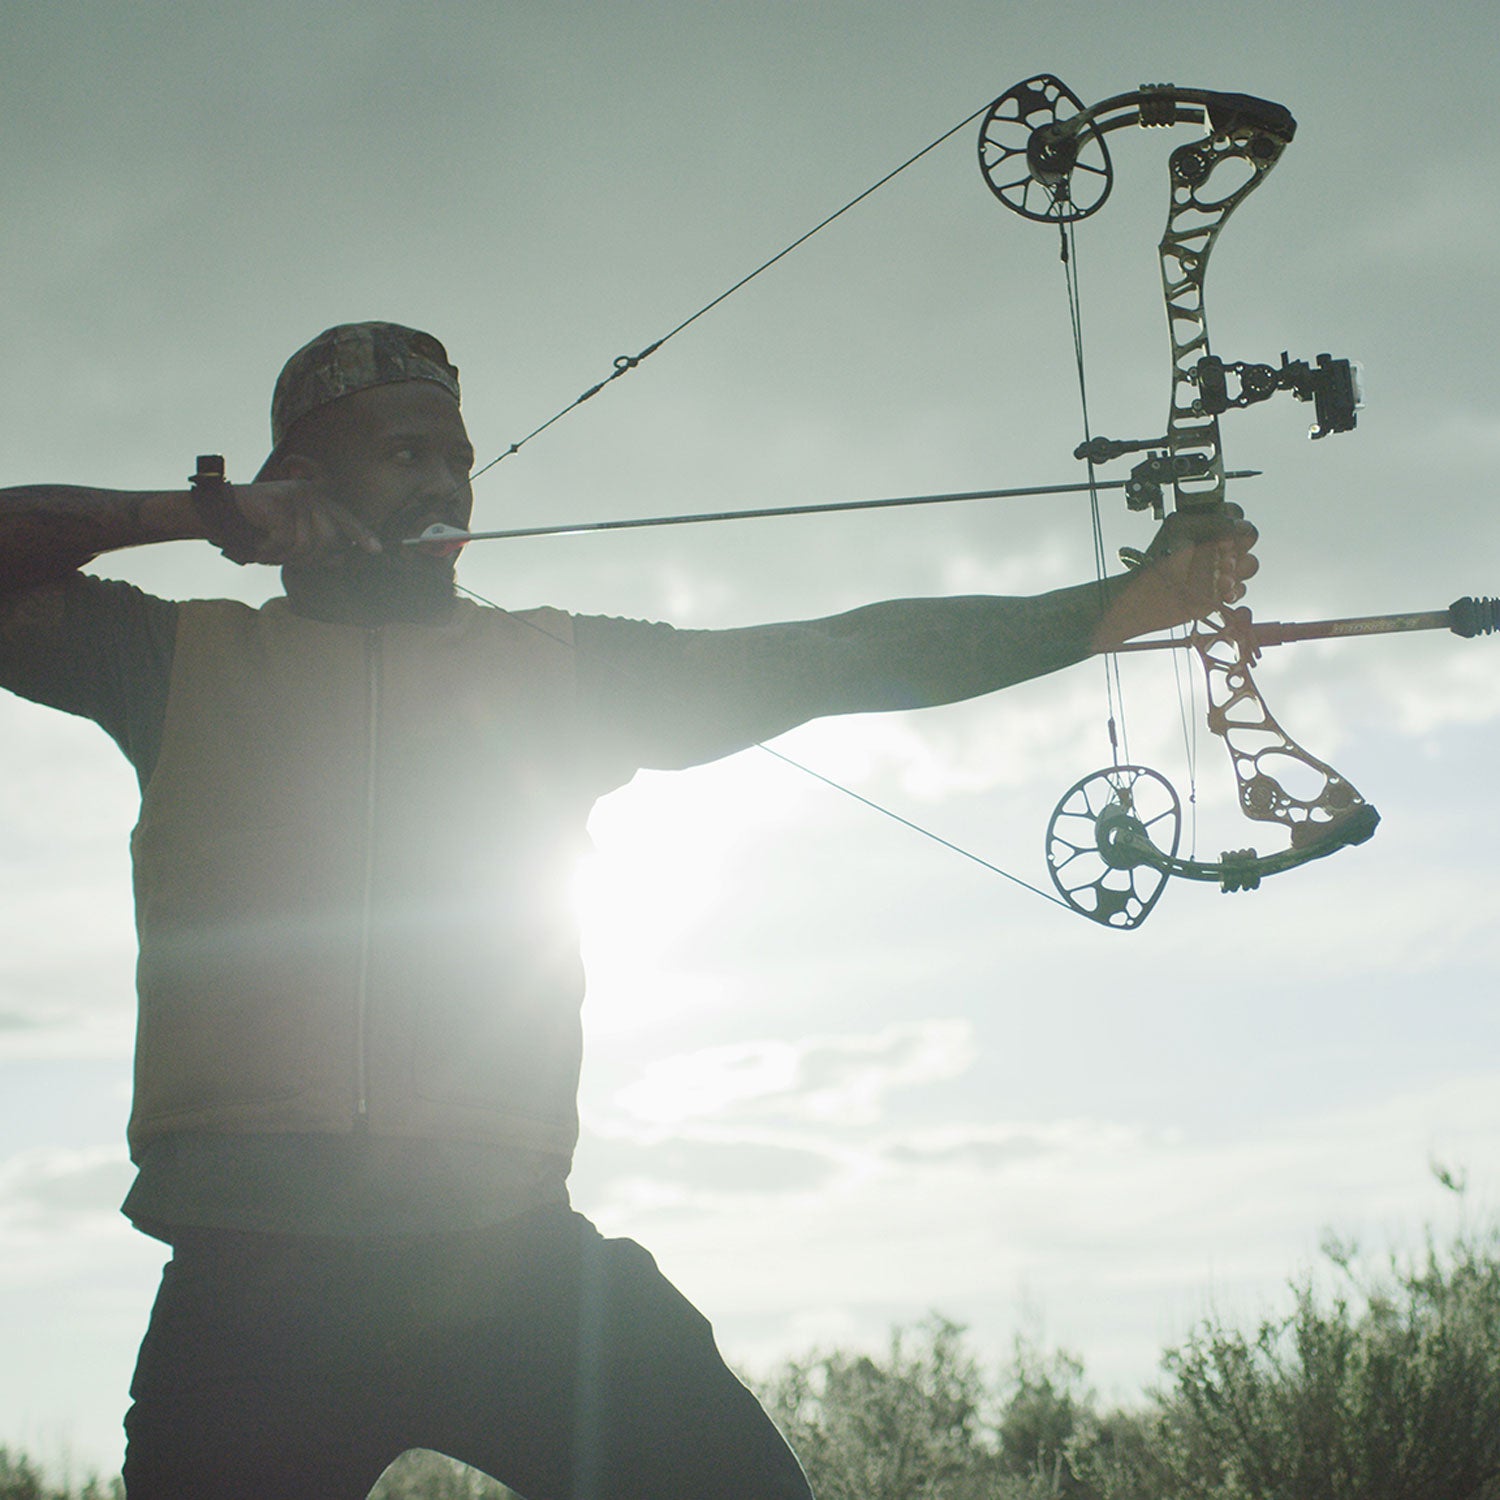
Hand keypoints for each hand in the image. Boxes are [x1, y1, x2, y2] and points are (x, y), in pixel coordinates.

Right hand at [227, 480, 381, 565]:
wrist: (221, 513)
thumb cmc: (257, 527)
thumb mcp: (291, 537)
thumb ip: (316, 545)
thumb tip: (342, 560)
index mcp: (317, 497)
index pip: (345, 519)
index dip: (361, 535)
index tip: (377, 550)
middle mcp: (310, 494)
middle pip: (327, 541)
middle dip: (305, 558)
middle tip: (280, 557)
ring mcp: (296, 497)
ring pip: (306, 545)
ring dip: (284, 557)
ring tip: (266, 550)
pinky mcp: (280, 505)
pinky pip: (287, 543)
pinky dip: (271, 552)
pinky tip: (259, 547)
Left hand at [1095, 504, 1259, 646]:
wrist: (1148, 596)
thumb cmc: (1158, 559)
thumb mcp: (1181, 529)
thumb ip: (1214, 523)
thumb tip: (1243, 525)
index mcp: (1206, 523)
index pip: (1235, 513)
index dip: (1236, 522)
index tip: (1224, 532)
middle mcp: (1216, 544)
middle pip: (1248, 538)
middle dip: (1240, 548)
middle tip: (1222, 555)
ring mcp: (1220, 567)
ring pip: (1249, 564)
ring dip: (1238, 570)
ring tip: (1221, 578)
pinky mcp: (1221, 590)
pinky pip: (1241, 589)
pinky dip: (1234, 591)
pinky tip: (1221, 592)